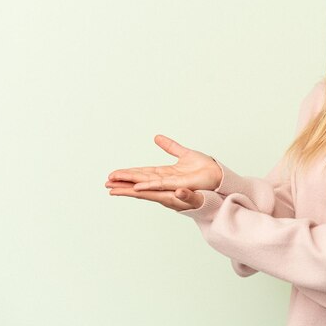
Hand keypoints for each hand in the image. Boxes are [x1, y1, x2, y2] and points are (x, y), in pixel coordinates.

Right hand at [105, 135, 222, 209]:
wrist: (218, 176)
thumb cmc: (204, 169)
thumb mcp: (184, 153)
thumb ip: (170, 146)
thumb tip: (156, 137)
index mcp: (165, 173)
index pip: (142, 173)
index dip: (128, 174)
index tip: (113, 175)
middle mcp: (165, 181)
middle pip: (139, 181)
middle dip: (123, 182)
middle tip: (106, 183)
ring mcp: (170, 185)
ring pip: (145, 186)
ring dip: (130, 188)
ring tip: (114, 189)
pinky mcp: (177, 186)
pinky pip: (160, 186)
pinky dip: (148, 187)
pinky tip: (137, 188)